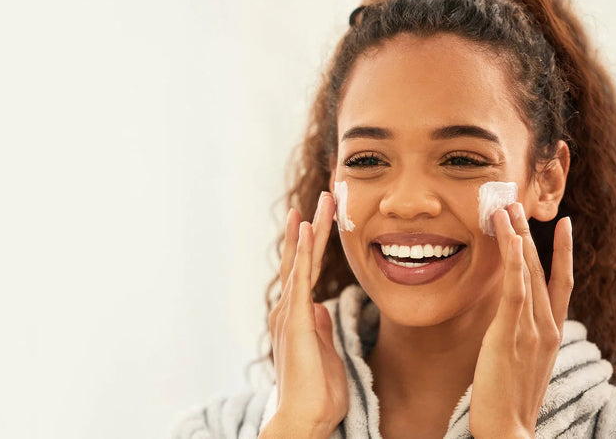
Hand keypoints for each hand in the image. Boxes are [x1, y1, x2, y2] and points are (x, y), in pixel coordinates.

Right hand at [266, 191, 347, 436]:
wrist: (304, 418)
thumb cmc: (317, 394)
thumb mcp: (326, 353)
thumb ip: (321, 329)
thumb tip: (322, 309)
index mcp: (298, 317)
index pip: (307, 272)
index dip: (314, 245)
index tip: (320, 219)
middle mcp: (289, 310)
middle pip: (302, 260)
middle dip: (314, 227)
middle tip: (325, 198)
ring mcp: (290, 314)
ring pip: (301, 262)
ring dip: (311, 230)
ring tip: (321, 203)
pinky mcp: (294, 320)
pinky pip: (300, 280)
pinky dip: (302, 253)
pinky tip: (306, 229)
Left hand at [469, 203, 573, 437]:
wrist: (508, 430)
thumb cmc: (507, 400)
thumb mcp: (519, 362)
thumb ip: (518, 338)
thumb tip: (507, 324)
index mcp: (550, 334)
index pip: (559, 284)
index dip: (561, 253)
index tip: (560, 226)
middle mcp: (547, 327)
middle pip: (543, 271)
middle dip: (530, 235)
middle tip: (518, 205)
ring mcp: (532, 329)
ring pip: (528, 273)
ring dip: (517, 238)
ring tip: (507, 209)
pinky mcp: (511, 334)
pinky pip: (515, 289)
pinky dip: (514, 261)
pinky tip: (509, 238)